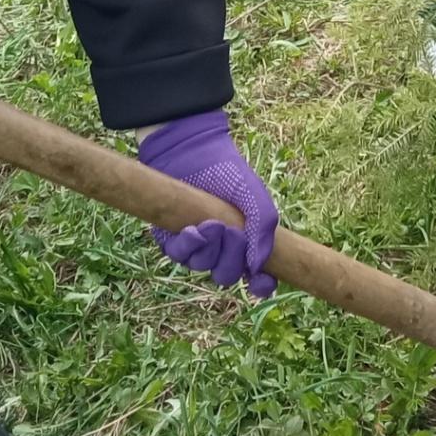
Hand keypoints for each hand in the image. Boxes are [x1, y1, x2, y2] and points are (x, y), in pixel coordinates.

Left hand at [139, 110, 278, 297]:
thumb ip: (263, 230)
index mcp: (246, 242)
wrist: (193, 151)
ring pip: (203, 268)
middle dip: (231, 258)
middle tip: (232, 232)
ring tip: (211, 224)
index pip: (257, 277)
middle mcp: (221, 249)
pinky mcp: (172, 239)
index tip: (260, 281)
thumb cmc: (229, 172)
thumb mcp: (255, 197)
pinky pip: (180, 256)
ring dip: (210, 250)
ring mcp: (196, 246)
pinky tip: (194, 230)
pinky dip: (189, 246)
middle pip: (227, 275)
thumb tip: (256, 269)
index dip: (261, 285)